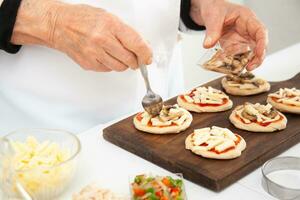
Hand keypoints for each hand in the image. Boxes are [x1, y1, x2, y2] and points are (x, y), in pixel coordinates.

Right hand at [11, 0, 151, 71]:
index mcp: (110, 25)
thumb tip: (142, 46)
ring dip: (123, 64)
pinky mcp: (88, 64)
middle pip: (129, 59)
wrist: (58, 25)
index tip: (148, 58)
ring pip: (119, 68)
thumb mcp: (108, 17)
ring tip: (117, 54)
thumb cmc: (82, 18)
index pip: (136, 44)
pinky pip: (107, 70)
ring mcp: (94, 53)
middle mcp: (102, 40)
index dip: (146, 53)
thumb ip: (126, 32)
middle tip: (135, 58)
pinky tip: (104, 55)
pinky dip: (110, 65)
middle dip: (135, 61)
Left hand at [190, 0, 267, 69]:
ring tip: (239, 70)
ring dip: (246, 62)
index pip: (260, 31)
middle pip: (259, 44)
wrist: (209, 10)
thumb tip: (208, 45)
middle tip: (249, 67)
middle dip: (258, 57)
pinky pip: (237, 56)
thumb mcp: (212, 17)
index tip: (259, 54)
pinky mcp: (234, 46)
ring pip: (250, 52)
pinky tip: (229, 67)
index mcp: (247, 19)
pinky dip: (234, 62)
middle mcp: (247, 30)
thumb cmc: (215, 8)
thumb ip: (211, 31)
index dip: (262, 43)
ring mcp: (241, 39)